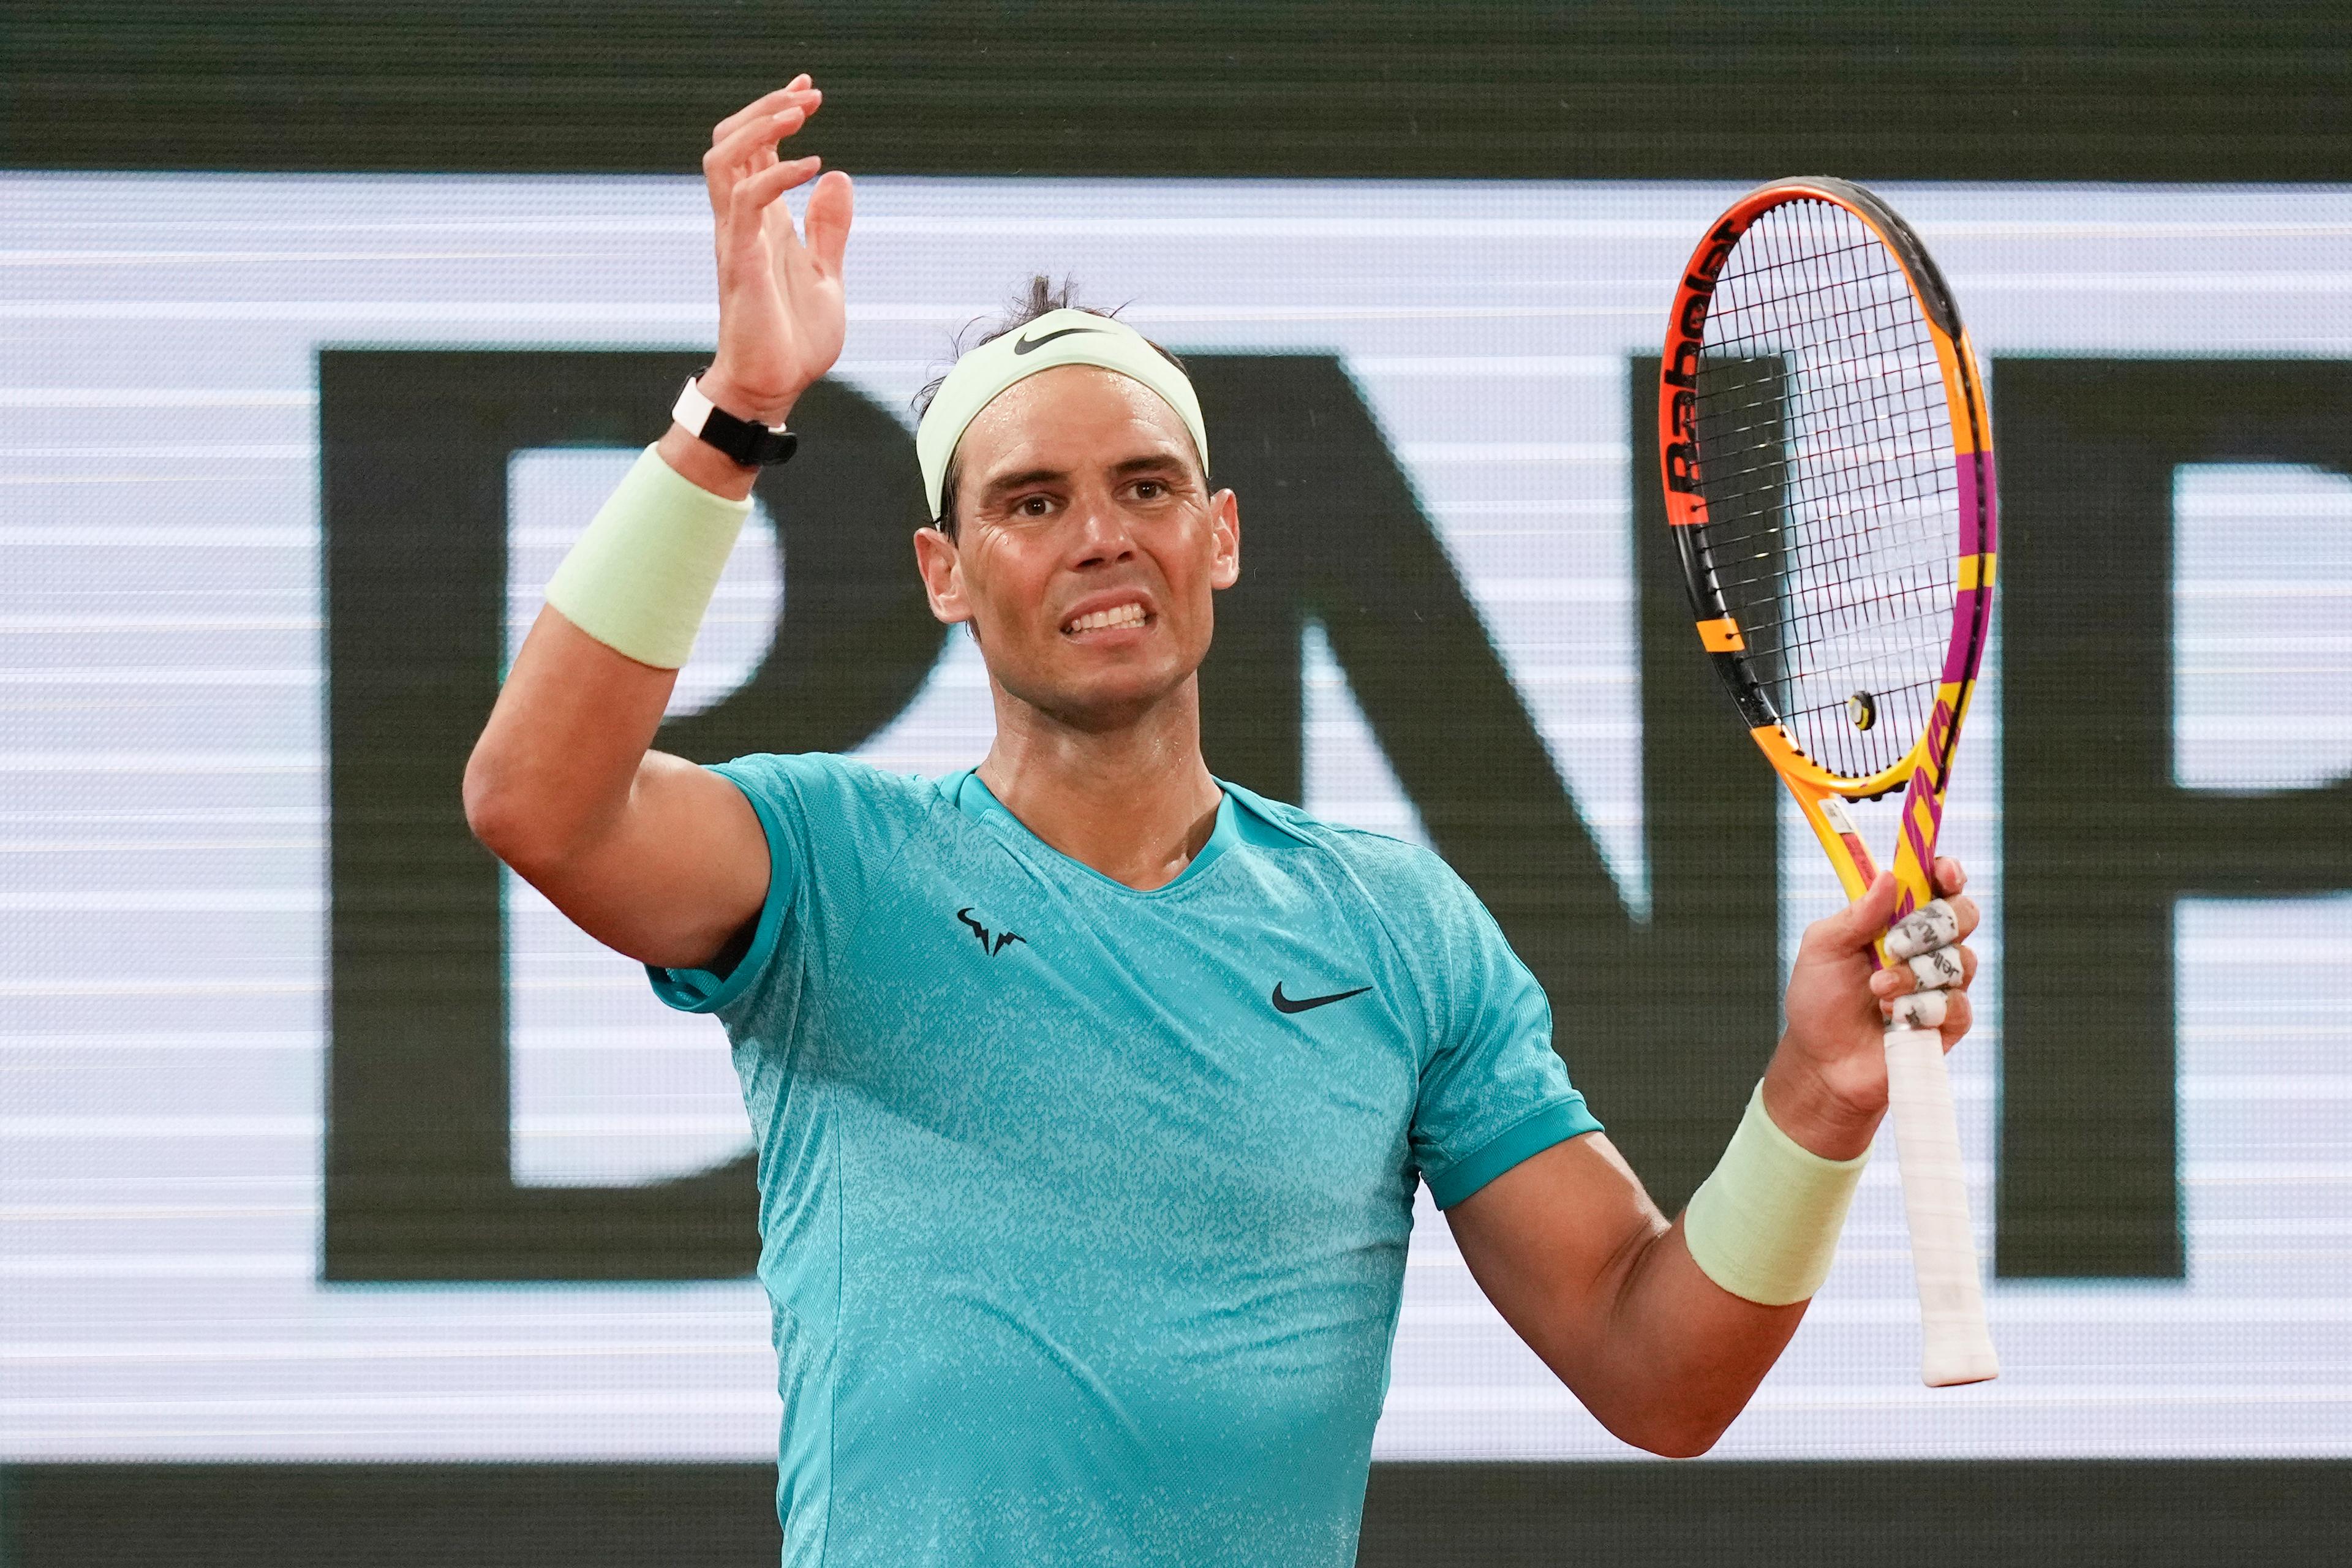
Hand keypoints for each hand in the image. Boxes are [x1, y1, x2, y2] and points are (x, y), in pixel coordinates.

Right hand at [695, 76, 853, 425]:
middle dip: (765, 107)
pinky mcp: (740, 262)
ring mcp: (736, 240)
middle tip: (808, 95)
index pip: (755, 151)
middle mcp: (742, 223)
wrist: (774, 388)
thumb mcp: (826, 276)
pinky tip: (812, 168)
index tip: (808, 91)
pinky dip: (776, 175)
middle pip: (729, 141)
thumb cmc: (794, 340)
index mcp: (762, 223)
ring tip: (801, 113)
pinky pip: (746, 202)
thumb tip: (836, 177)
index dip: (775, 112)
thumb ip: (829, 230)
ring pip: (723, 159)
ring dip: (760, 128)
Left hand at [1761, 858, 1978, 1159]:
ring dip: (1913, 975)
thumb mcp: (1822, 949)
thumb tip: (1889, 878)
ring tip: (1877, 991)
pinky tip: (1895, 1018)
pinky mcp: (1949, 1022)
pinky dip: (1922, 1009)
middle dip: (1931, 925)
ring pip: (1961, 960)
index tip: (1943, 872)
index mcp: (1898, 920)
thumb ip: (1855, 915)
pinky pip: (1957, 1005)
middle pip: (1963, 914)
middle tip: (1893, 945)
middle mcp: (1927, 947)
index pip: (1937, 884)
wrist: (1822, 1063)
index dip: (1947, 872)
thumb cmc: (1819, 1001)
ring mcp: (1942, 984)